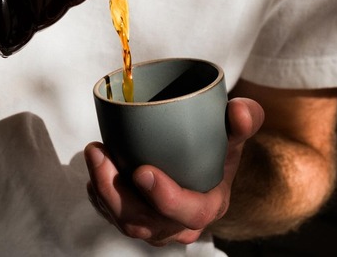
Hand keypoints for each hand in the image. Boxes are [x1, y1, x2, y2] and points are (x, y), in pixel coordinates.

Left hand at [85, 98, 264, 246]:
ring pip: (123, 221)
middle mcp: (180, 225)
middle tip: (100, 153)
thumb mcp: (234, 134)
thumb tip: (240, 110)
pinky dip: (99, 194)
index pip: (190, 212)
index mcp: (209, 205)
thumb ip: (243, 120)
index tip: (143, 171)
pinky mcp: (134, 220)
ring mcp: (155, 227)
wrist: (199, 160)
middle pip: (145, 223)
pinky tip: (95, 169)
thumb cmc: (216, 148)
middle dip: (116, 192)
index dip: (166, 198)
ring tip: (94, 153)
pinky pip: (111, 215)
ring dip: (102, 189)